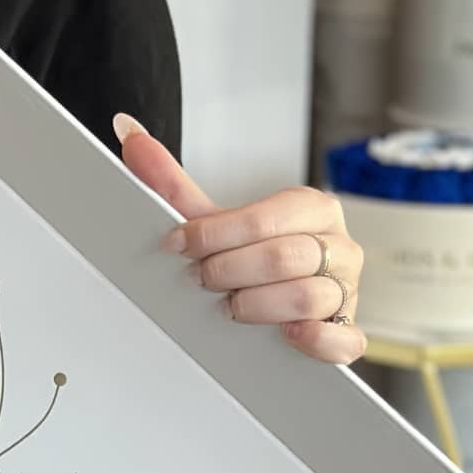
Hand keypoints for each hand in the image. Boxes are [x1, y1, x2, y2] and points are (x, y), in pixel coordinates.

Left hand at [114, 114, 364, 366]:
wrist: (271, 299)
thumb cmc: (244, 256)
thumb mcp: (209, 220)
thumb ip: (169, 180)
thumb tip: (126, 130)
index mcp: (309, 209)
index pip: (263, 219)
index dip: (212, 236)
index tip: (179, 246)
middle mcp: (337, 245)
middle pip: (283, 258)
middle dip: (228, 273)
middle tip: (202, 280)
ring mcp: (346, 290)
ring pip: (308, 297)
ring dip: (256, 306)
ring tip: (231, 307)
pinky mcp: (347, 333)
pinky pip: (342, 341)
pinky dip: (312, 341)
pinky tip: (284, 334)